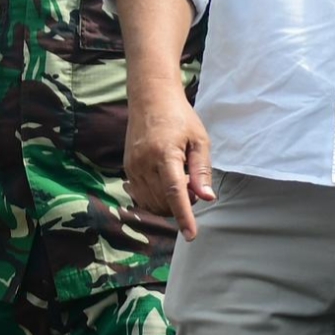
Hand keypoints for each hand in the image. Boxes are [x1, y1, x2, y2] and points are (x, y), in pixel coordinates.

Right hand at [127, 86, 214, 239]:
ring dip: (168, 203)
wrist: (150, 99)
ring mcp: (133, 167)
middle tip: (192, 186)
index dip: (183, 216)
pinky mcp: (127, 168)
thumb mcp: (199, 140)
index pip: (174, 193)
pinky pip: (141, 196)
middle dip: (181, 204)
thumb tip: (207, 197)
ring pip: (152, 203)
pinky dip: (156, 199)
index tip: (191, 235)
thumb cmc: (180, 117)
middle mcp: (144, 163)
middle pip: (164, 201)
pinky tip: (166, 184)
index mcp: (164, 154)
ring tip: (180, 181)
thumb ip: (201, 171)